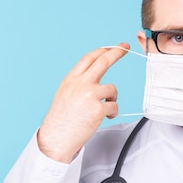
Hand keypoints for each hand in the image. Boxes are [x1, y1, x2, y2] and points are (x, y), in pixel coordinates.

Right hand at [37, 43, 128, 162]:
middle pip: (103, 61)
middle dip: (117, 52)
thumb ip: (79, 82)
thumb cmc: (62, 117)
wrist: (57, 136)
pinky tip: (105, 117)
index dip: (102, 51)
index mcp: (71, 79)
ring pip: (112, 89)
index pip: (89, 58)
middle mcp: (80, 84)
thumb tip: (95, 74)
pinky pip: (114, 106)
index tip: (112, 47)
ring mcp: (90, 95)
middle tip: (125, 47)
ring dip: (113, 98)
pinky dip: (112, 112)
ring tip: (105, 107)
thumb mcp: (66, 92)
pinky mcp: (98, 109)